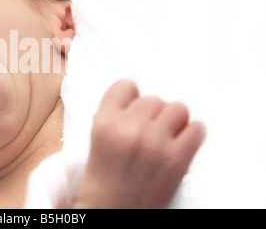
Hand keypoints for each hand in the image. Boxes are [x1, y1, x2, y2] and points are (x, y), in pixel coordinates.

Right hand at [73, 80, 205, 208]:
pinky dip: (192, 134)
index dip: (131, 97)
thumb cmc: (104, 179)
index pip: (125, 85)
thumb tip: (140, 97)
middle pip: (154, 98)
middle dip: (153, 114)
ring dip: (174, 120)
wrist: (112, 210)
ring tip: (167, 134)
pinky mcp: (177, 158)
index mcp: (105, 121)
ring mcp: (155, 142)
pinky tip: (181, 143)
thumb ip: (114, 114)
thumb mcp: (97, 138)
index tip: (134, 105)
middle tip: (149, 129)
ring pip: (177, 108)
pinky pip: (197, 128)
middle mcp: (129, 127)